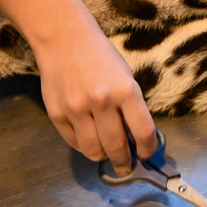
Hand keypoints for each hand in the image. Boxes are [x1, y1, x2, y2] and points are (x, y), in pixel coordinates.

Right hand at [34, 18, 157, 175]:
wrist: (64, 40)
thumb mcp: (125, 77)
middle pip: (117, 148)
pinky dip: (84, 145)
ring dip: (103, 156)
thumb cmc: (101, 57)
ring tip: (106, 153)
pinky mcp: (57, 115)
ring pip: (94, 151)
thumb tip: (136, 140)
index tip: (147, 155)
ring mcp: (77, 109)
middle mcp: (102, 102)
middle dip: (124, 163)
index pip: (143, 132)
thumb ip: (130, 108)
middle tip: (126, 167)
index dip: (148, 150)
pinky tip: (89, 137)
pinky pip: (74, 143)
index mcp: (126, 90)